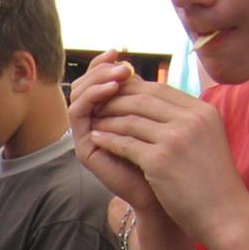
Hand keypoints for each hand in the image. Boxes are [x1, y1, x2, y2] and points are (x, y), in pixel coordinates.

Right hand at [69, 51, 157, 211]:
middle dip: (101, 69)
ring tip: (118, 73)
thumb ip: (145, 97)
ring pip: (79, 95)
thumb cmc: (170, 161)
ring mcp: (88, 134)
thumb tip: (133, 66)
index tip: (122, 52)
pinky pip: (78, 114)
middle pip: (86, 84)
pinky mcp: (84, 147)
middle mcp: (96, 122)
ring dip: (97, 80)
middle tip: (120, 62)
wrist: (167, 197)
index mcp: (111, 113)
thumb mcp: (159, 120)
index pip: (100, 81)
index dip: (106, 64)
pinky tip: (111, 90)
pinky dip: (92, 98)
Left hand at [77, 68, 248, 244]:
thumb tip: (154, 104)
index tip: (115, 95)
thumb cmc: (213, 182)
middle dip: (115, 100)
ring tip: (93, 121)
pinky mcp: (160, 161)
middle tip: (97, 105)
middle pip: (142, 98)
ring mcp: (176, 139)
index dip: (132, 89)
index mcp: (204, 111)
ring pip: (130, 119)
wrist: (226, 215)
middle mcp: (191, 119)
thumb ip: (185, 120)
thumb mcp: (206, 139)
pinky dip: (108, 140)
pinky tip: (96, 140)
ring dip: (108, 119)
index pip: (159, 88)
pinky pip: (124, 143)